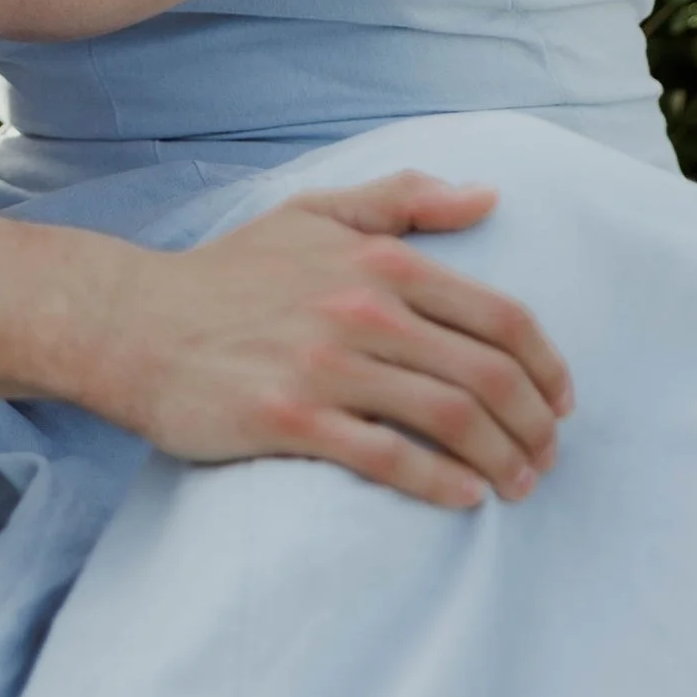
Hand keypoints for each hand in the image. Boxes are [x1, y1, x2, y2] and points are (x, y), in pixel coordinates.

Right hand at [100, 173, 573, 507]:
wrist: (136, 322)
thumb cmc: (230, 272)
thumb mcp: (314, 212)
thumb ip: (403, 199)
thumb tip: (488, 196)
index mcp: (379, 260)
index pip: (499, 315)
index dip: (546, 365)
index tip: (561, 401)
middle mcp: (362, 308)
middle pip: (486, 374)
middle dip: (534, 424)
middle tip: (547, 458)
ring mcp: (326, 365)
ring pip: (448, 417)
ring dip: (501, 459)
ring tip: (518, 486)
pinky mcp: (291, 419)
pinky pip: (387, 458)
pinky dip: (440, 482)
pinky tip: (466, 499)